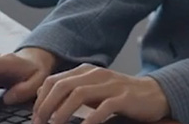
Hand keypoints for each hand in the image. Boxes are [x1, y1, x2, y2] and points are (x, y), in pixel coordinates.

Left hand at [34, 64, 169, 123]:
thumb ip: (71, 89)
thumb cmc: (119, 94)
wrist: (153, 93)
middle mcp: (96, 75)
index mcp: (86, 71)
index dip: (40, 99)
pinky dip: (90, 119)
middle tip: (39, 122)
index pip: (54, 81)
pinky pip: (103, 107)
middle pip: (63, 86)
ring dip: (63, 111)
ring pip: (79, 94)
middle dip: (47, 105)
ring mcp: (110, 85)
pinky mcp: (123, 97)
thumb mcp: (92, 89)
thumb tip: (42, 94)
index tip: (35, 116)